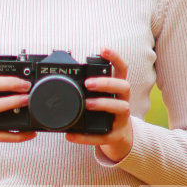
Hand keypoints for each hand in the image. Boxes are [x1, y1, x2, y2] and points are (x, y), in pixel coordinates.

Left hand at [66, 47, 132, 162]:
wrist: (118, 138)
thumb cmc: (106, 113)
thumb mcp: (102, 97)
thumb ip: (89, 87)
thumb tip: (62, 75)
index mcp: (118, 90)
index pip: (122, 69)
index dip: (115, 58)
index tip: (102, 49)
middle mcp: (123, 101)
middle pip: (124, 86)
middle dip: (107, 82)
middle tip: (88, 83)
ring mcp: (122, 119)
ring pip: (121, 107)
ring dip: (104, 104)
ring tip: (87, 104)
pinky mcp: (115, 136)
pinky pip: (102, 136)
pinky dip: (86, 137)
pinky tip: (71, 135)